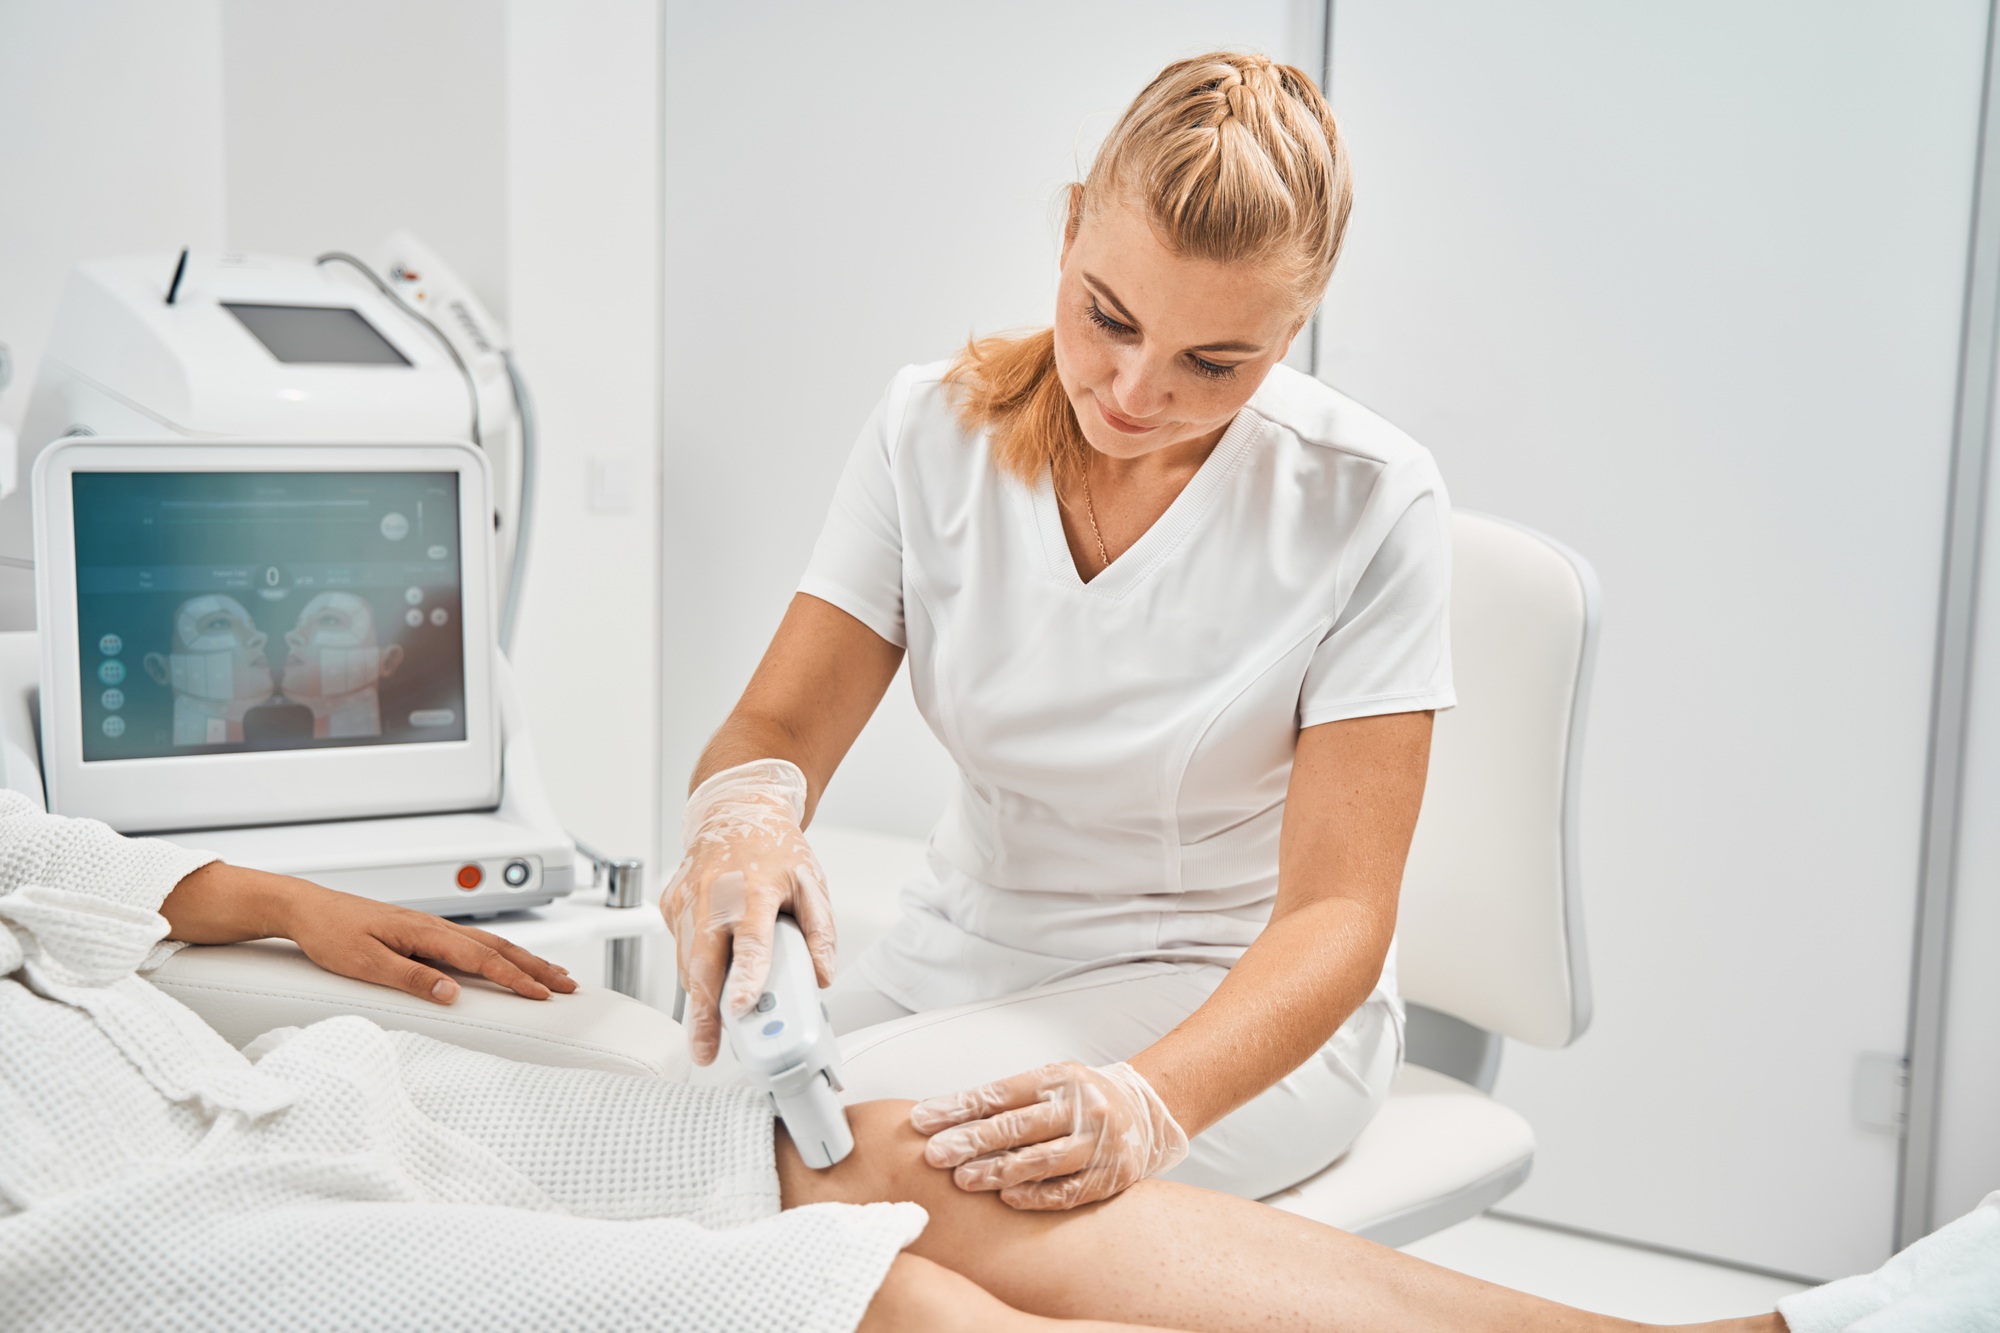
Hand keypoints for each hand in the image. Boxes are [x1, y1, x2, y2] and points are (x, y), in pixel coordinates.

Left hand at [282, 889, 576, 1004]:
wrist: (307, 907)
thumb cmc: (330, 933)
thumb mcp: (365, 965)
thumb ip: (411, 979)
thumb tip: (450, 993)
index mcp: (426, 933)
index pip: (483, 959)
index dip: (515, 979)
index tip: (542, 995)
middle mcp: (435, 927)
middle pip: (499, 947)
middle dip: (537, 967)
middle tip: (568, 983)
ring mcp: (431, 927)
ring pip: (490, 942)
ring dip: (524, 958)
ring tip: (549, 972)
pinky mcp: (422, 932)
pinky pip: (473, 942)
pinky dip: (500, 952)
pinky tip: (504, 959)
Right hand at [662, 758, 836, 1064]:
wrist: (734, 807)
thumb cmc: (773, 846)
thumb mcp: (811, 882)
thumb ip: (819, 932)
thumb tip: (822, 975)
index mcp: (753, 891)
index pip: (750, 941)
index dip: (745, 977)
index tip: (740, 1007)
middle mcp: (714, 897)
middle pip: (702, 964)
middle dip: (703, 1013)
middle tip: (706, 1049)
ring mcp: (686, 901)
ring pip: (686, 962)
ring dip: (697, 998)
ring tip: (708, 1032)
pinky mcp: (670, 905)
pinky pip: (680, 947)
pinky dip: (692, 968)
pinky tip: (708, 975)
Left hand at [911, 1060, 1189, 1210]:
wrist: (1148, 1114)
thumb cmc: (1081, 1099)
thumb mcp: (1050, 1083)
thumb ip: (1006, 1099)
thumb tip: (941, 1115)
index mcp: (1061, 1077)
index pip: (1001, 1093)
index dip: (959, 1107)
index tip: (922, 1120)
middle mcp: (1083, 1106)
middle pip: (1019, 1125)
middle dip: (971, 1140)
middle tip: (934, 1155)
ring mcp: (1100, 1142)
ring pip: (1043, 1160)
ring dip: (999, 1171)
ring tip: (963, 1179)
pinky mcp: (1112, 1175)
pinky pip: (1069, 1190)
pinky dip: (1037, 1195)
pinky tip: (1008, 1198)